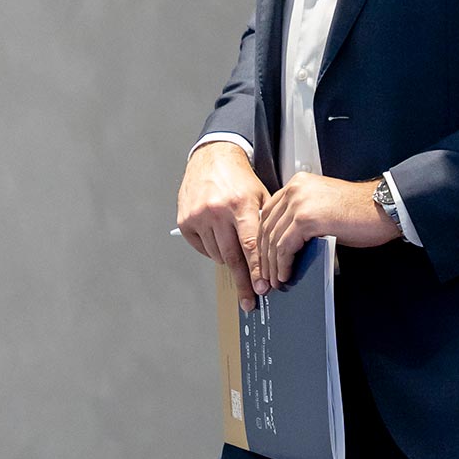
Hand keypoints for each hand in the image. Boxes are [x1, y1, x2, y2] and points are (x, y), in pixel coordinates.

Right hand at [176, 142, 270, 312]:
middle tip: (250, 300)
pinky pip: (201, 248)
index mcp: (241, 204)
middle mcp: (218, 210)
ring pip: (216, 254)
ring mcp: (199, 216)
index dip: (256, 270)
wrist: (212, 158)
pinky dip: (211, 249)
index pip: (250, 245)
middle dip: (243, 281)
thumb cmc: (240, 178)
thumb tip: (273, 256)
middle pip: (232, 256)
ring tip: (235, 250)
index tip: (261, 289)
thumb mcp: (260, 195)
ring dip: (228, 259)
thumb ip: (264, 223)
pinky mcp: (185, 221)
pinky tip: (218, 237)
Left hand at [258, 172, 400, 289]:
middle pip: (267, 226)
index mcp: (299, 183)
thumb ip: (303, 215)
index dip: (264, 238)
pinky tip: (286, 273)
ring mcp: (300, 202)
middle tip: (266, 274)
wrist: (383, 208)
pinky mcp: (306, 219)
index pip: (269, 213)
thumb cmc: (361, 210)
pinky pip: (285, 247)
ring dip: (272, 264)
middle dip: (264, 255)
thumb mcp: (324, 207)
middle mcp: (296, 189)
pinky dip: (283, 264)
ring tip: (275, 279)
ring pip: (273, 239)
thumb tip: (286, 241)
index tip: (264, 256)